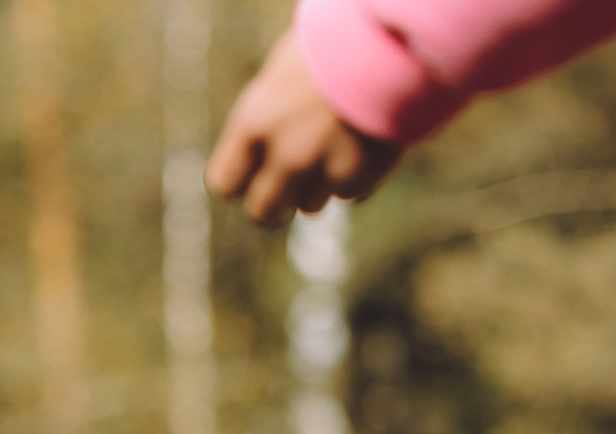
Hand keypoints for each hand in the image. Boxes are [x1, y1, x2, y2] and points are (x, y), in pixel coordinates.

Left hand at [206, 32, 404, 225]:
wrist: (390, 39)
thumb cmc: (333, 45)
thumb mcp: (282, 78)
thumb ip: (266, 124)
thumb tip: (260, 166)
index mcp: (254, 122)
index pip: (225, 183)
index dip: (240, 181)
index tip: (254, 174)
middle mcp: (286, 153)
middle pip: (262, 212)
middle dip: (274, 204)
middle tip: (286, 192)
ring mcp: (325, 168)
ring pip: (310, 207)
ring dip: (318, 187)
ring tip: (334, 146)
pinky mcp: (362, 176)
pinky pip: (350, 194)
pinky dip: (354, 177)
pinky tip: (362, 143)